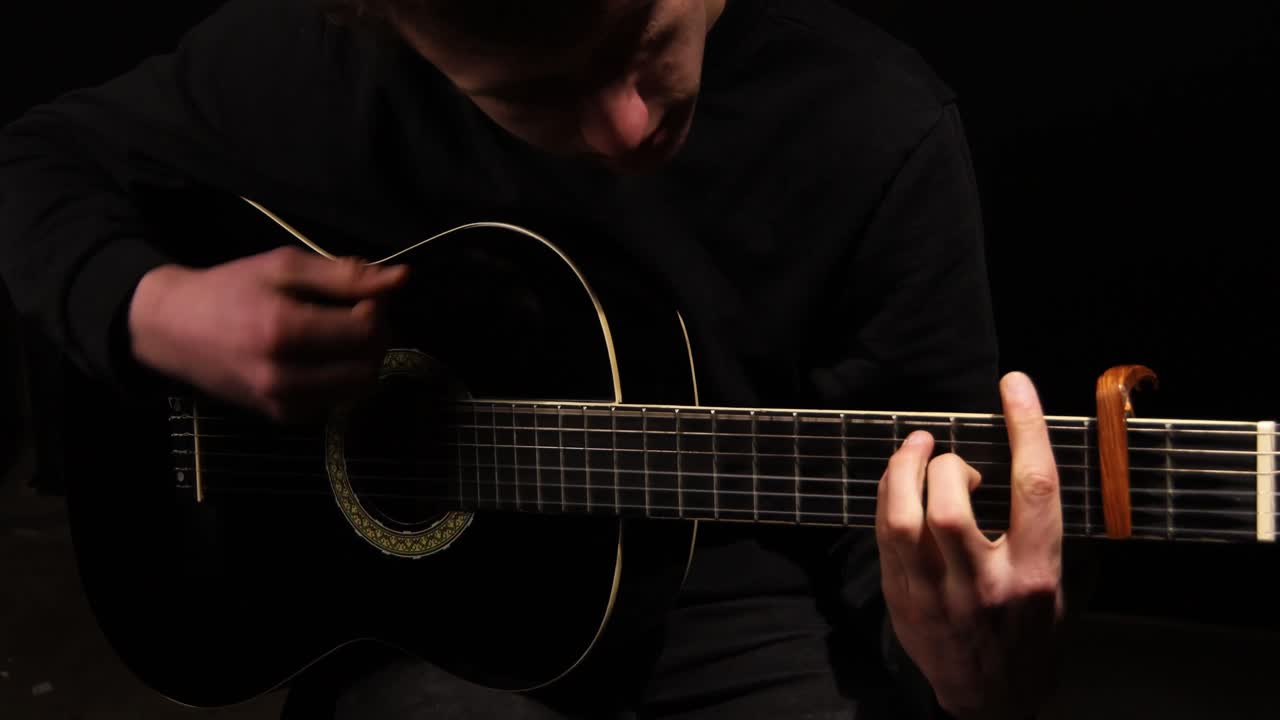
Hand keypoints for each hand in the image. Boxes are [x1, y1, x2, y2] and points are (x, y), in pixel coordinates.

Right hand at [128, 245, 409, 422]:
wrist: (174, 330)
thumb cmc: (231, 289)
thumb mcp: (284, 267)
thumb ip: (346, 275)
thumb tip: (402, 278)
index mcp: (283, 330)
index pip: (366, 331)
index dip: (378, 311)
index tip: (365, 297)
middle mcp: (283, 375)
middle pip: (369, 364)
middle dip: (375, 337)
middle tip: (358, 314)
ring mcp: (282, 402)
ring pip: (359, 388)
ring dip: (363, 360)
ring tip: (340, 335)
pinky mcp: (281, 417)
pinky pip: (336, 401)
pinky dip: (340, 379)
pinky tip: (320, 357)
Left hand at [875, 371, 1064, 718]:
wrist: (993, 701)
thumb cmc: (1030, 635)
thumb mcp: (1057, 587)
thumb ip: (1038, 530)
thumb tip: (1021, 463)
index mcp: (1036, 574)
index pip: (1034, 489)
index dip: (1025, 428)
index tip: (1015, 385)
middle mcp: (986, 584)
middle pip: (952, 503)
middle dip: (949, 464)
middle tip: (953, 457)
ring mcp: (937, 594)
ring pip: (904, 518)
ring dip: (905, 469)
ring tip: (917, 448)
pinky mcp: (902, 599)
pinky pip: (884, 534)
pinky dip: (889, 495)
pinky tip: (900, 483)